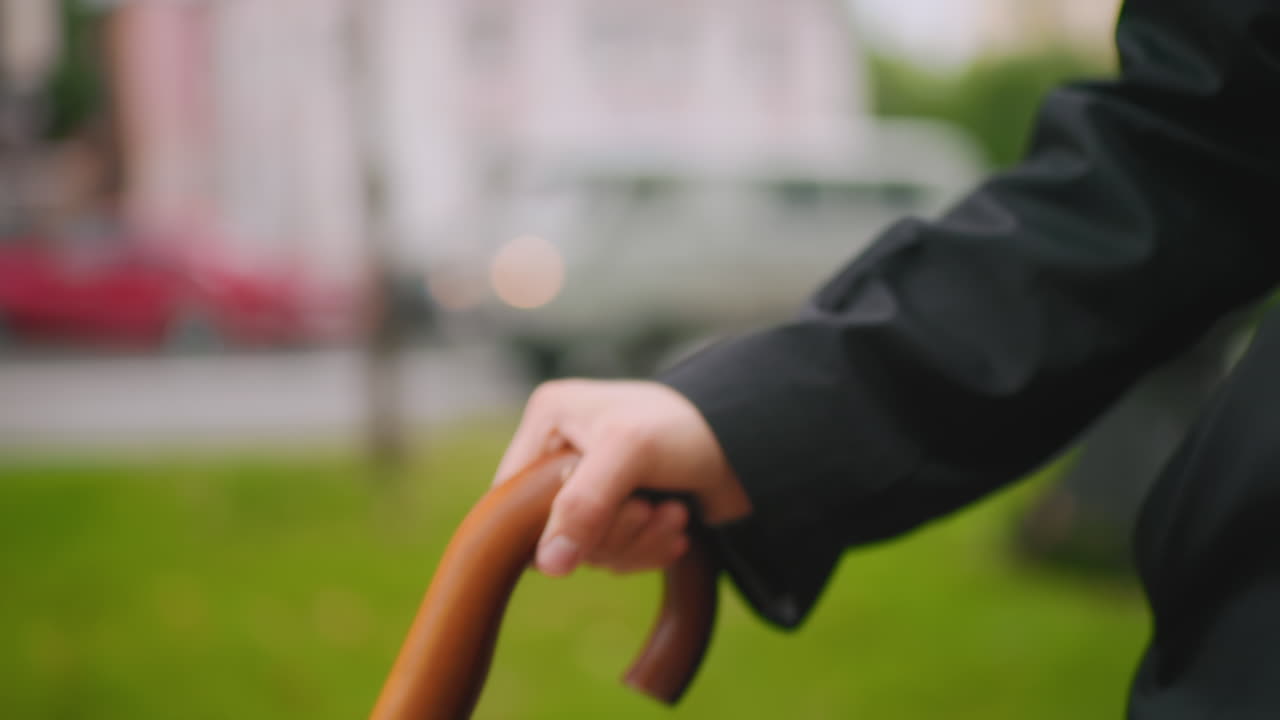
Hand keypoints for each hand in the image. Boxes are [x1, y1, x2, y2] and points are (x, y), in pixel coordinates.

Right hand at [494, 379, 750, 576]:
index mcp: (549, 420)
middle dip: (610, 532)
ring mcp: (594, 484)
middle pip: (551, 532)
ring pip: (587, 550)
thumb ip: (583, 504)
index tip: (602, 514)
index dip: (548, 524)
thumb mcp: (630, 452)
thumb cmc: (690, 428)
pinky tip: (676, 528)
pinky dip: (647, 551)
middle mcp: (564, 450)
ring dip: (635, 543)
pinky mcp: (623, 511)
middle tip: (648, 508)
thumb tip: (548, 564)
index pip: (512, 496)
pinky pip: (614, 556)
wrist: (757, 443)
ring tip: (672, 515)